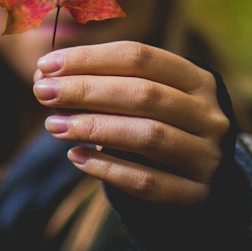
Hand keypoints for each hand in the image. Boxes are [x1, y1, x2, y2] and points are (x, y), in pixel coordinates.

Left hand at [32, 40, 231, 204]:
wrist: (202, 177)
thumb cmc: (161, 125)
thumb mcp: (145, 97)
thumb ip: (102, 83)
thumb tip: (44, 73)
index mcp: (198, 79)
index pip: (140, 56)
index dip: (91, 58)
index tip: (46, 64)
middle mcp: (209, 115)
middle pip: (144, 94)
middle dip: (86, 91)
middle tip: (42, 92)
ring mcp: (207, 156)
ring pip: (147, 137)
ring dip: (94, 128)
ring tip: (53, 125)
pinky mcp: (196, 193)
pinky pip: (147, 182)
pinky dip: (108, 169)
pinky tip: (76, 157)